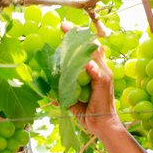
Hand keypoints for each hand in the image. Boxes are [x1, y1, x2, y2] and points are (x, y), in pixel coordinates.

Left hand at [60, 24, 123, 138]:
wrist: (101, 126)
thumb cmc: (88, 113)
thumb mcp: (72, 101)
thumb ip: (62, 93)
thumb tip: (48, 92)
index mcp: (95, 70)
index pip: (88, 48)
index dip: (78, 37)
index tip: (64, 28)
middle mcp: (101, 69)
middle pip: (91, 45)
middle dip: (78, 33)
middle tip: (63, 25)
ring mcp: (104, 75)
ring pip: (94, 54)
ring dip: (83, 43)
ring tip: (71, 34)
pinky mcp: (104, 84)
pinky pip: (98, 73)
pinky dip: (91, 67)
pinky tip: (85, 64)